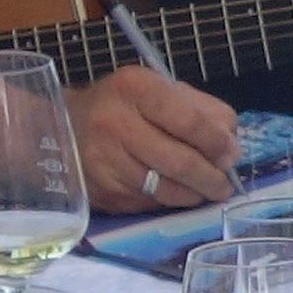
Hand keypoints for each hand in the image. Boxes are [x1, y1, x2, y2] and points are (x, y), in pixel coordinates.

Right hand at [71, 67, 241, 213]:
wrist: (61, 128)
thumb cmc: (123, 106)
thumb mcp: (159, 91)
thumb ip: (202, 110)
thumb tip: (230, 146)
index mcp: (136, 89)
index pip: (189, 122)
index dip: (217, 144)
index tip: (231, 156)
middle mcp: (115, 123)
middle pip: (180, 162)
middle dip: (211, 179)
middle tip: (225, 185)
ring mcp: (104, 161)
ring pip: (166, 189)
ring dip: (194, 195)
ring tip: (206, 191)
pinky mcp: (102, 191)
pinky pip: (148, 203)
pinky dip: (169, 201)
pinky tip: (175, 194)